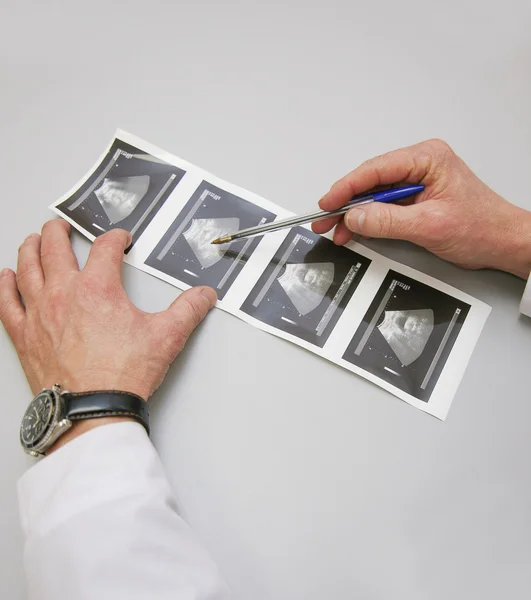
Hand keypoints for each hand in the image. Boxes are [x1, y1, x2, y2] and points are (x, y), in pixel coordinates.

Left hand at [0, 220, 216, 448]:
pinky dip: (5, 285)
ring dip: (31, 248)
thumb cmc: (121, 375)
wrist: (92, 411)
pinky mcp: (25, 335)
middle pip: (56, 247)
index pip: (105, 248)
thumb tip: (203, 296)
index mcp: (97, 289)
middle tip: (62, 225)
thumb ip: (188, 310)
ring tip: (34, 239)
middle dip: (60, 230)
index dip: (116, 238)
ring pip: (27, 267)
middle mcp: (63, 294)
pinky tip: (5, 277)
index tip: (121, 239)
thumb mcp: (166, 337)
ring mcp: (39, 313)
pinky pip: (7, 302)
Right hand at [313, 139, 530, 278]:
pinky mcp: (415, 198)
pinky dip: (368, 220)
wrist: (502, 243)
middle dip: (346, 203)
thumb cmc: (481, 227)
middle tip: (324, 219)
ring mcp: (417, 181)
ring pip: (374, 195)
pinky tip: (354, 230)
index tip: (328, 202)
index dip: (347, 187)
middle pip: (370, 181)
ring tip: (335, 230)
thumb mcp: (430, 225)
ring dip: (354, 214)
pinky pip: (384, 206)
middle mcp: (421, 165)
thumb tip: (356, 216)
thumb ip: (388, 221)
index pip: (376, 170)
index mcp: (428, 158)